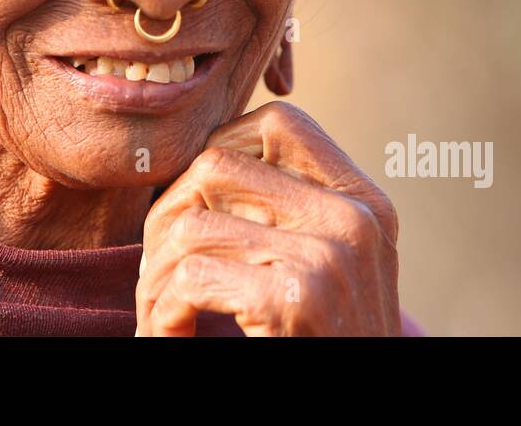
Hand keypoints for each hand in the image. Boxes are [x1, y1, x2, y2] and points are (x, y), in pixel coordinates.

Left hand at [135, 100, 399, 335]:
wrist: (363, 416)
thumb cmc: (323, 343)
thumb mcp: (331, 266)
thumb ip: (292, 212)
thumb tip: (202, 161)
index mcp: (367, 203)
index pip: (282, 122)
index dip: (220, 147)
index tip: (196, 204)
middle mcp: (356, 219)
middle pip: (217, 166)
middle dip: (166, 215)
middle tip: (156, 269)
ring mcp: (331, 256)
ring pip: (190, 224)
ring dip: (153, 276)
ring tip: (159, 311)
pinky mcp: (297, 298)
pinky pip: (189, 276)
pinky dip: (162, 312)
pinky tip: (173, 336)